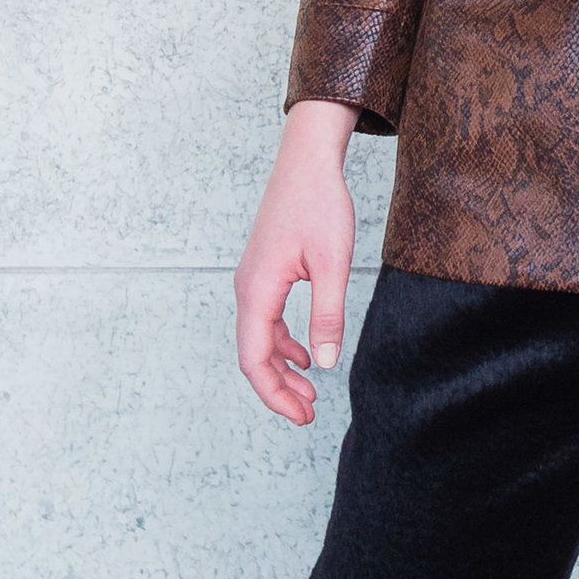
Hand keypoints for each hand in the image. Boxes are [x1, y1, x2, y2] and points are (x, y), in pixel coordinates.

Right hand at [234, 99, 358, 422]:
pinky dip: (283, 344)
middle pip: (253, 355)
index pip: (255, 360)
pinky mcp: (264, 273)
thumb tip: (326, 364)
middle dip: (278, 389)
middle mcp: (246, 289)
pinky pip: (266, 320)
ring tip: (310, 393)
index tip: (302, 416)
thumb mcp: (332, 264)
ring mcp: (252, 281)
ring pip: (259, 340)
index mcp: (257, 291)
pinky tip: (306, 355)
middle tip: (309, 415)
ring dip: (281, 369)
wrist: (306, 162)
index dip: (274, 395)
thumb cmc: (319, 205)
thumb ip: (327, 315)